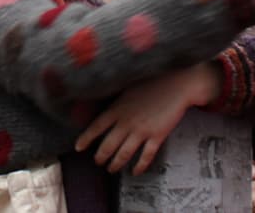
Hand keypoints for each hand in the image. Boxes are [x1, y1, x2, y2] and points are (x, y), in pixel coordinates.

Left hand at [74, 63, 220, 174]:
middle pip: (108, 145)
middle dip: (100, 157)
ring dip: (116, 164)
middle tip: (98, 162)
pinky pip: (146, 156)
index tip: (78, 148)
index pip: (96, 127)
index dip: (86, 139)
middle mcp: (127, 122)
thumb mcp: (127, 88)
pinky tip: (136, 171)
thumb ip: (116, 101)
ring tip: (112, 169)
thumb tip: (104, 106)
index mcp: (117, 109)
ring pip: (124, 154)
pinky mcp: (157, 136)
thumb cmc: (151, 82)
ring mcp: (142, 130)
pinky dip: (140, 166)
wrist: (176, 84)